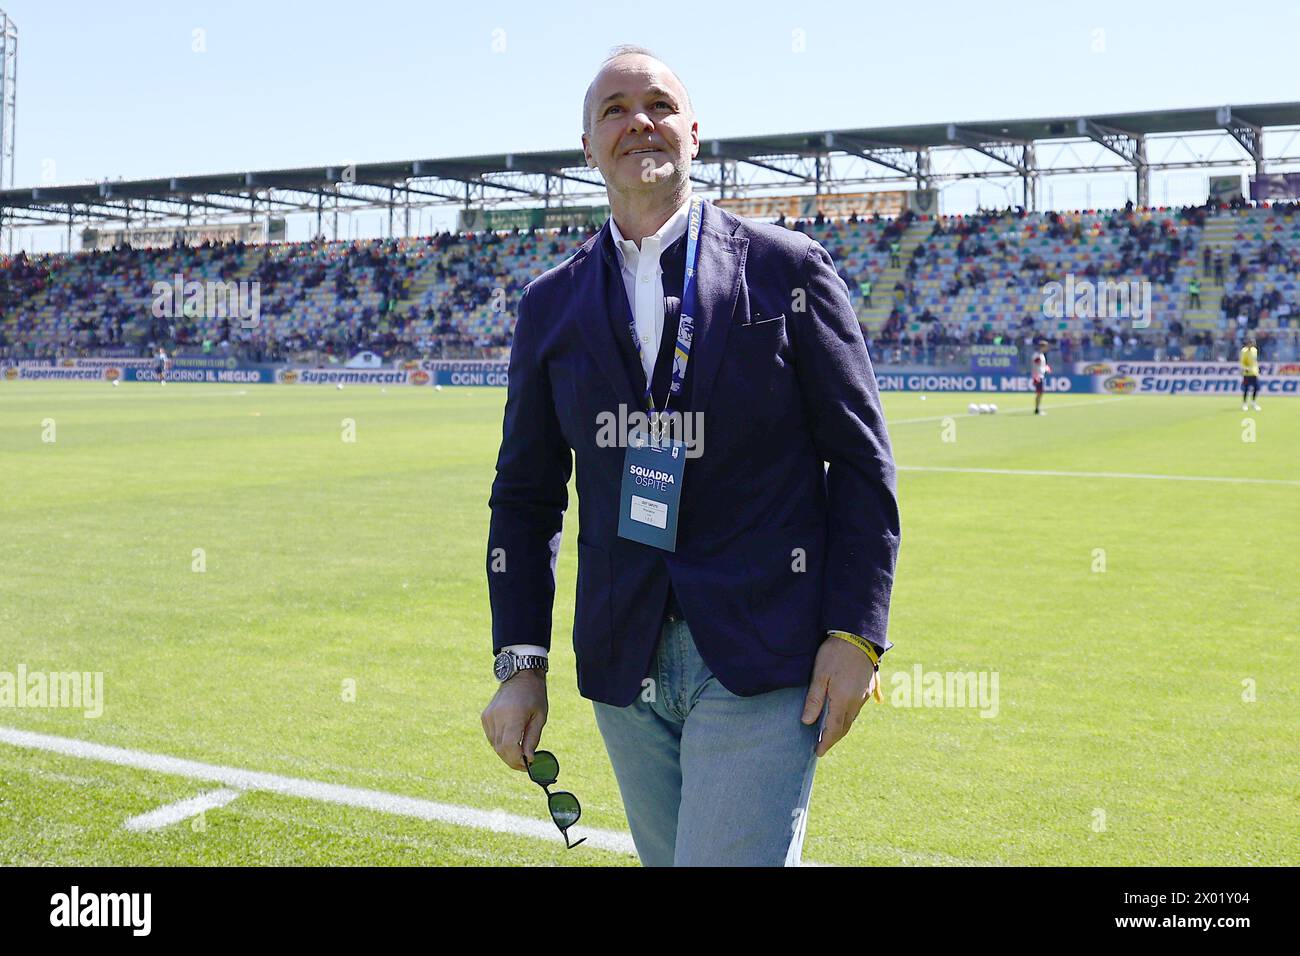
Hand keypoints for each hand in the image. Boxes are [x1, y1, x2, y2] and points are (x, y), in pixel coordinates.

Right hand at [481, 670, 547, 770]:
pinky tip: (511, 742)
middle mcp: (497, 716)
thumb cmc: (534, 695)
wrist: (520, 676)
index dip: (517, 760)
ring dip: (507, 754)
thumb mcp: (540, 717)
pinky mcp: (485, 717)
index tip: (528, 765)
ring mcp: (489, 716)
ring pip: (495, 745)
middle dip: (513, 760)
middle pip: (501, 749)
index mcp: (513, 715)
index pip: (509, 746)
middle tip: (525, 765)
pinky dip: (501, 744)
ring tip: (520, 754)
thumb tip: (528, 759)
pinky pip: (492, 737)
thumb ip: (532, 739)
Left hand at [801, 636, 878, 757]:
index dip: (825, 742)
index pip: (833, 729)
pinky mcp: (867, 688)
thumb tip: (807, 722)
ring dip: (840, 729)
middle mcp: (856, 701)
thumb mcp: (820, 675)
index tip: (818, 753)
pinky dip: (847, 717)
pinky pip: (856, 710)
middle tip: (821, 747)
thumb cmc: (835, 654)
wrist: (858, 636)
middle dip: (833, 739)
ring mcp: (863, 695)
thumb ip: (814, 699)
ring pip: (851, 719)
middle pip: (844, 727)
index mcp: (843, 700)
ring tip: (827, 733)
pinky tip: (839, 715)